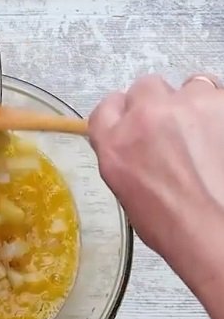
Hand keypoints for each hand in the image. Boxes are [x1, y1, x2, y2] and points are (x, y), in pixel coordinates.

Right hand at [89, 73, 223, 318]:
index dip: (121, 113)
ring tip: (204, 135)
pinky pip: (218, 93)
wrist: (215, 232)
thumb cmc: (173, 225)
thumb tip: (131, 141)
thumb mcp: (125, 191)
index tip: (131, 121)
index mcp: (115, 144)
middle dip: (156, 104)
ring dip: (193, 104)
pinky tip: (219, 138)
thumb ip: (122, 154)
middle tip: (171, 131)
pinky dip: (219, 111)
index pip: (106, 107)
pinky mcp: (223, 104)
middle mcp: (145, 118)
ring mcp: (187, 107)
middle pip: (145, 87)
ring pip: (188, 86)